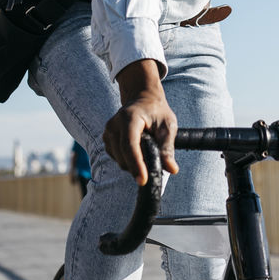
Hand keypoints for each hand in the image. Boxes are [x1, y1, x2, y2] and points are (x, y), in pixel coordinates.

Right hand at [104, 59, 179, 184]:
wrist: (143, 99)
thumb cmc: (157, 111)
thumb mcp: (168, 125)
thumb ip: (168, 147)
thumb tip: (172, 169)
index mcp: (129, 118)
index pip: (130, 145)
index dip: (136, 164)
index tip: (143, 180)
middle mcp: (114, 125)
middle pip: (123, 157)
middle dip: (139, 166)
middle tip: (156, 161)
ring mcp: (108, 132)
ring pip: (120, 160)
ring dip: (134, 163)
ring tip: (148, 149)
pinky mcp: (107, 140)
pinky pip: (117, 158)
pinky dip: (129, 160)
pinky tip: (139, 150)